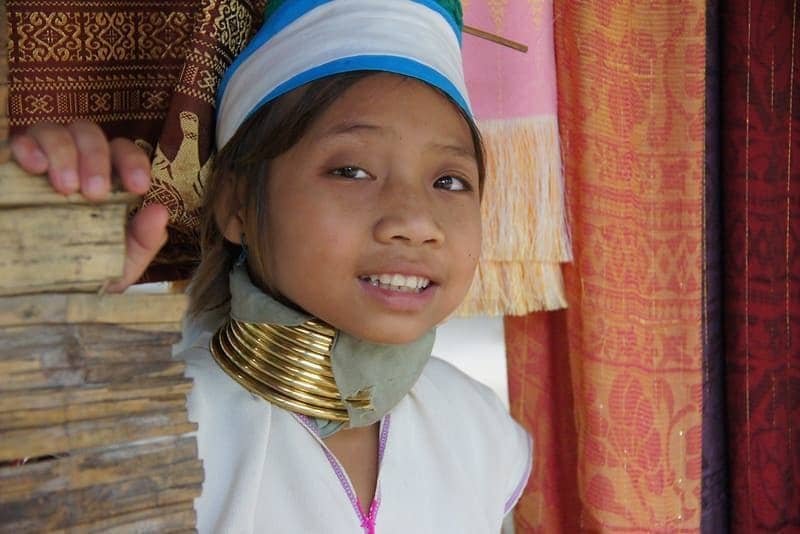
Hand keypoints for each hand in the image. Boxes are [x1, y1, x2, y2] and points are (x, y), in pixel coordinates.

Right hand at [10, 120, 168, 291]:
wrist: (44, 291)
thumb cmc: (88, 269)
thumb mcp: (122, 261)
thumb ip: (145, 238)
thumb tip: (160, 210)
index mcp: (108, 175)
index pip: (124, 151)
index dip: (133, 163)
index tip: (138, 188)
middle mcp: (75, 160)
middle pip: (88, 133)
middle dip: (95, 159)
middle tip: (94, 194)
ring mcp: (42, 159)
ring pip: (53, 131)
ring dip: (63, 153)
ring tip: (65, 188)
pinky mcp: (12, 168)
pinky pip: (18, 141)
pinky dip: (26, 148)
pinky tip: (33, 167)